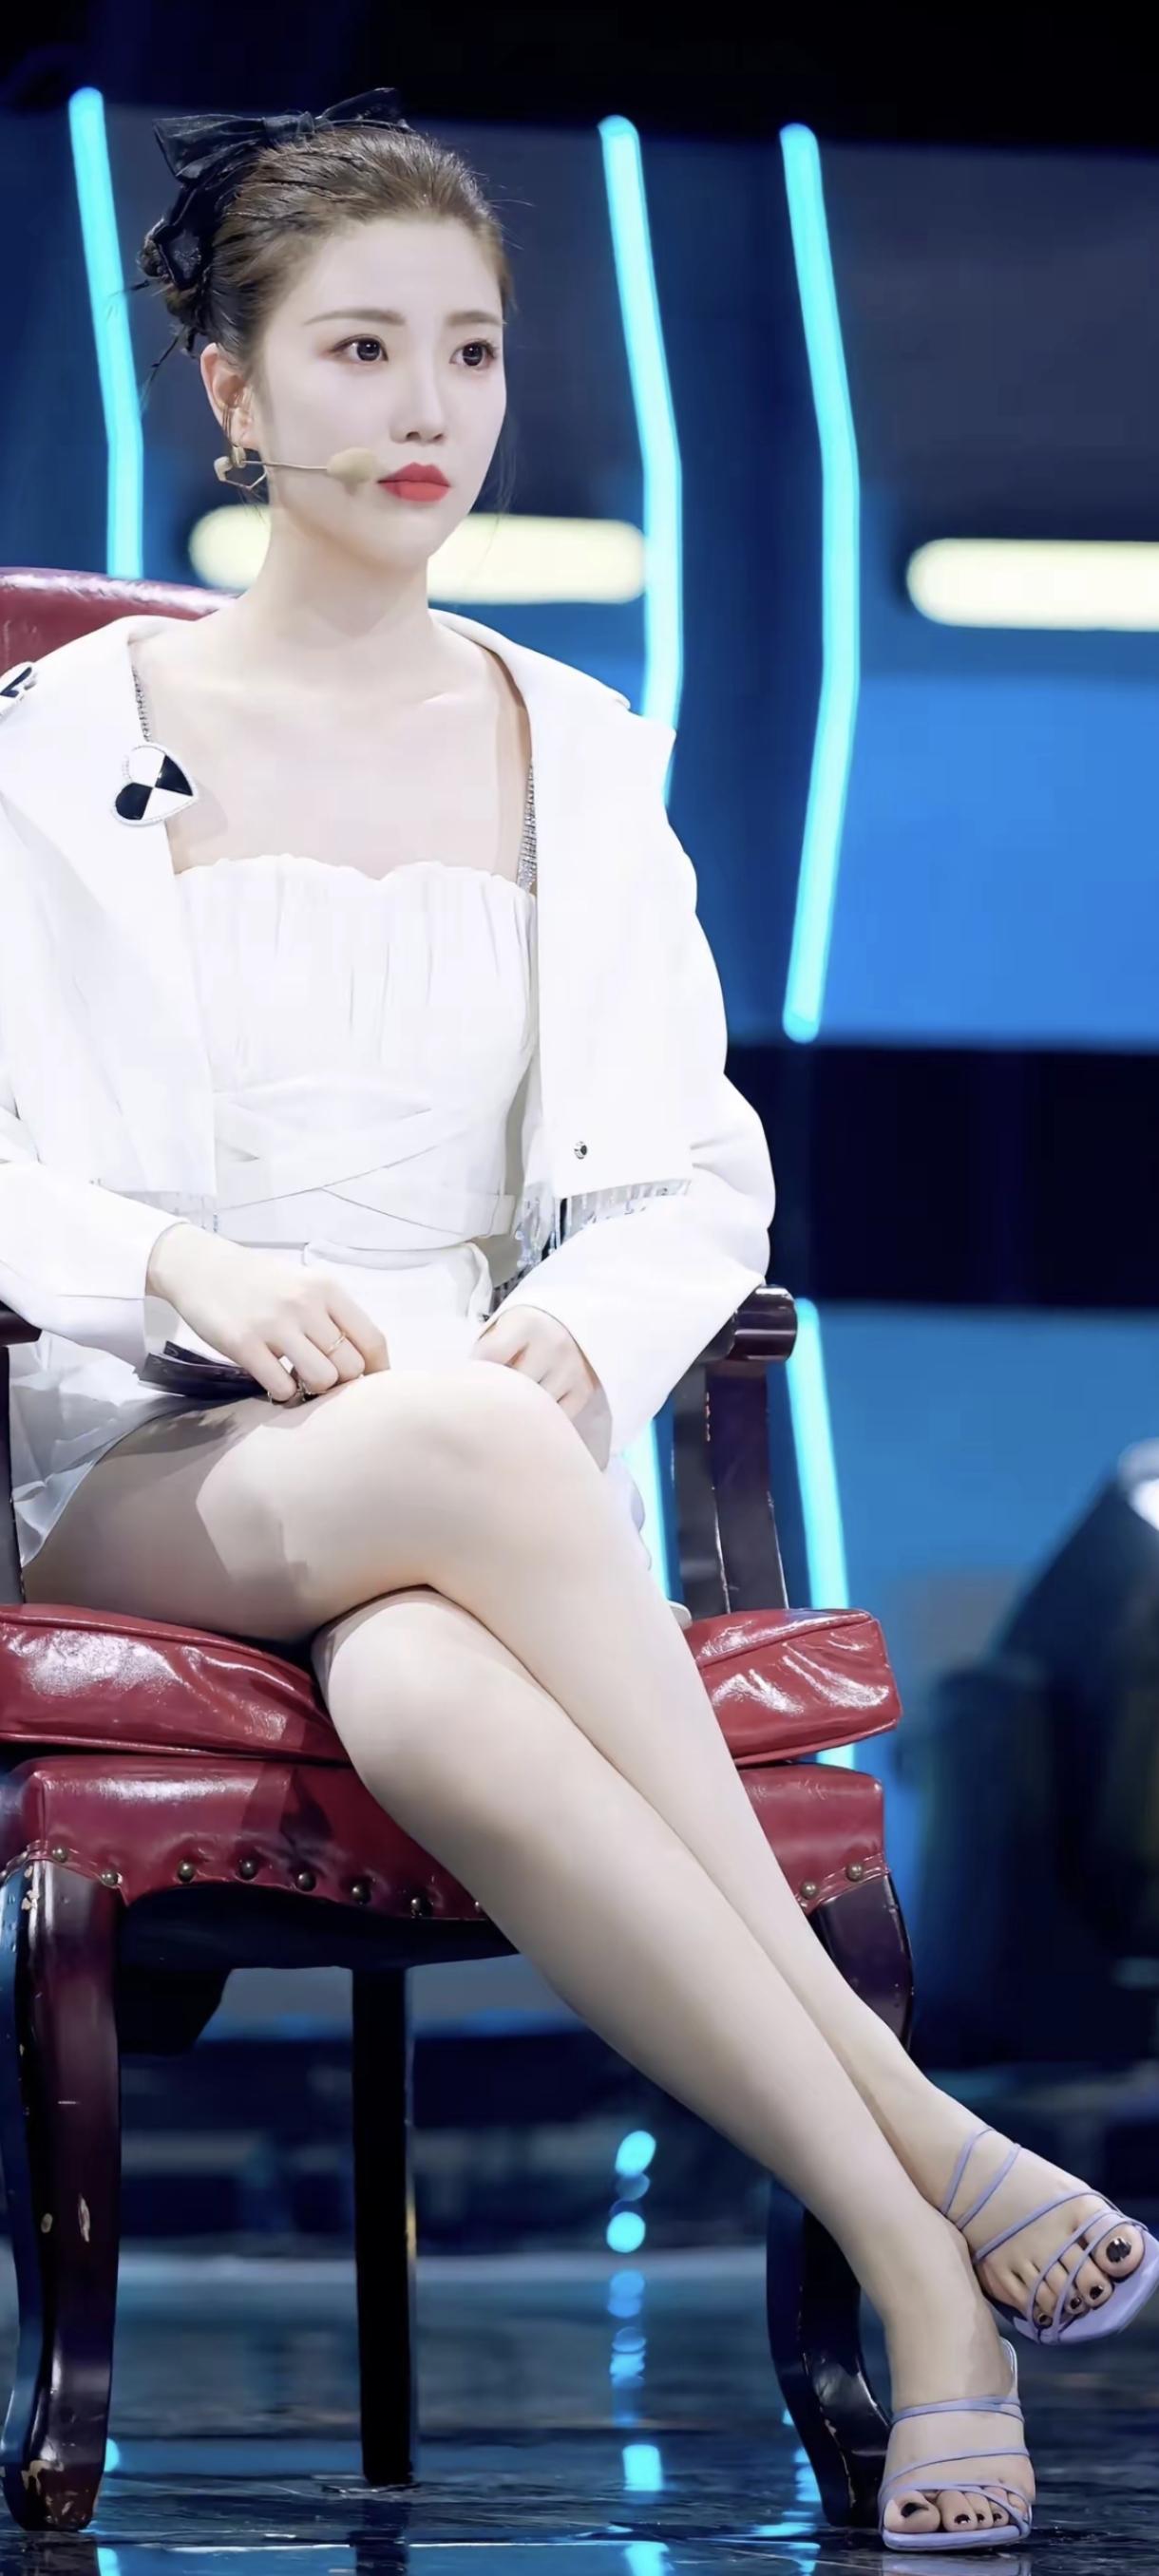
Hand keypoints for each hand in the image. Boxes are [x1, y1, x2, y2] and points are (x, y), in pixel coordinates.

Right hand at [144, 1221, 389, 1402]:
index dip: (378, 1370)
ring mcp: (274, 1324)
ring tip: (299, 1379)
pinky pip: (282, 1387)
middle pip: (351, 1366)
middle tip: (323, 1379)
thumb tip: (366, 1364)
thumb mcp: (305, 1286)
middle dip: (342, 1382)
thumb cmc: (262, 1283)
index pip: (372, 1339)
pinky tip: (273, 1378)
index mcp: (327, 1289)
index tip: (372, 1385)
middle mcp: (305, 1304)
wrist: (202, 1268)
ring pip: (322, 1380)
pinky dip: (283, 1391)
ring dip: (313, 1389)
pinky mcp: (243, 1344)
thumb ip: (334, 1317)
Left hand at [470, 1303, 610, 1465]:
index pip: (490, 1356)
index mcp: (527, 1323)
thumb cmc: (525, 1331)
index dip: (477, 1371)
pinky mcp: (584, 1389)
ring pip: (536, 1405)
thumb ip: (488, 1348)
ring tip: (511, 1406)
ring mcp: (571, 1368)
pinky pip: (557, 1418)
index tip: (472, 1378)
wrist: (570, 1325)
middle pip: (514, 1385)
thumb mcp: (505, 1325)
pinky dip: (543, 1419)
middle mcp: (553, 1343)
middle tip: (490, 1400)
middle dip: (498, 1394)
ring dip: (520, 1410)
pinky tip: (533, 1413)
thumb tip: (469, 1384)